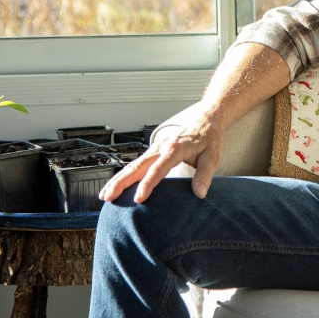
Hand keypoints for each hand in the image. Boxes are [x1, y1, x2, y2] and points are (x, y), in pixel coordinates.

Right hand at [99, 121, 225, 203]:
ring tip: (105, 195)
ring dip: (119, 179)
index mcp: (175, 148)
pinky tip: (117, 185)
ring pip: (133, 165)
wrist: (206, 118)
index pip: (158, 169)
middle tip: (108, 198)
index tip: (138, 199)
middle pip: (138, 166)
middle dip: (122, 182)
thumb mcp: (213, 156)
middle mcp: (162, 147)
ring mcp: (156, 148)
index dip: (148, 184)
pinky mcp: (154, 151)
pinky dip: (125, 175)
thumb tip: (200, 194)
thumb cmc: (210, 138)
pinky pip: (137, 164)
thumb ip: (205, 175)